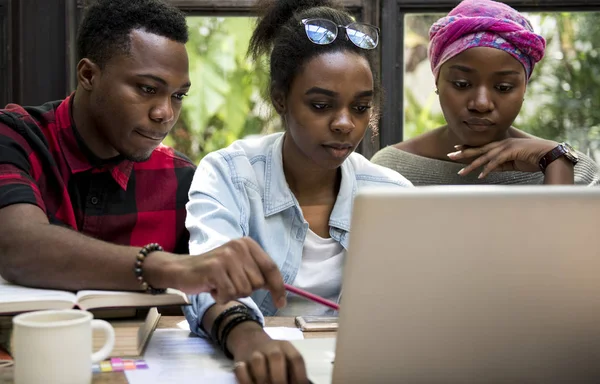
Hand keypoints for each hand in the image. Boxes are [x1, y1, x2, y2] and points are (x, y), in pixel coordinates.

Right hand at [146, 237, 285, 306]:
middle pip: (258, 283)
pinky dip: (221, 297)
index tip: (281, 302)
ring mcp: (227, 256)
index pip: (271, 267)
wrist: (183, 270)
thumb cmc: (214, 273)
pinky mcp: (215, 268)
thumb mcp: (239, 267)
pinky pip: (229, 293)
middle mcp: (239, 246)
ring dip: (232, 293)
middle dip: (245, 290)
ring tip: (220, 284)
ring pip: (244, 290)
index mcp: (248, 244)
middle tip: (229, 283)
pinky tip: (213, 288)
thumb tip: (280, 291)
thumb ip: (257, 274)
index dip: (278, 287)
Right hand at [230, 324, 308, 383]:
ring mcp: (255, 352)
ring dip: (262, 378)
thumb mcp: (285, 356)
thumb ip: (292, 370)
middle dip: (280, 379)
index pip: (296, 359)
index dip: (300, 376)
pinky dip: (244, 377)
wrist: (250, 339)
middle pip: (277, 358)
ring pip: (258, 361)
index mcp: (286, 346)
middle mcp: (271, 347)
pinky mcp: (240, 359)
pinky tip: (251, 382)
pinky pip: (240, 369)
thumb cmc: (273, 355)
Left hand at [447, 138, 557, 178]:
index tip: (456, 149)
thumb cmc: (532, 159)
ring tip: (461, 172)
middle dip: (464, 152)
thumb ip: (500, 164)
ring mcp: (506, 147)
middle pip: (479, 149)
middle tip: (450, 154)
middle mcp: (502, 144)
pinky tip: (481, 175)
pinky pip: (496, 162)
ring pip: (485, 156)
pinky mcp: (512, 152)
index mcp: (502, 145)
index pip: (482, 146)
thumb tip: (488, 169)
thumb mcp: (512, 163)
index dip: (468, 148)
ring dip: (472, 165)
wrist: (549, 155)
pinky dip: (488, 169)